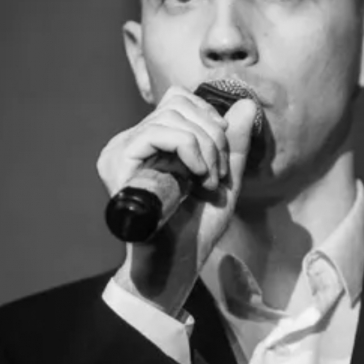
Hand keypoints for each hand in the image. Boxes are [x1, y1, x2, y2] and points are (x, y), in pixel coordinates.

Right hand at [96, 85, 256, 314]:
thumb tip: (246, 103)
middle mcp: (131, 141)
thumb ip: (234, 144)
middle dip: (213, 134)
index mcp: (152, 142)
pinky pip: (158, 133)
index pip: (178, 98)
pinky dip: (188, 149)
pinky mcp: (117, 162)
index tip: (222, 153)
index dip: (209, 116)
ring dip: (205, 146)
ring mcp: (121, 150)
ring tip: (208, 180)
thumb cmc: (195, 229)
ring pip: (171, 116)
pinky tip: (196, 176)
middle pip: (178, 103)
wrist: (176, 264)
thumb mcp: (224, 179)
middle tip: (219, 173)